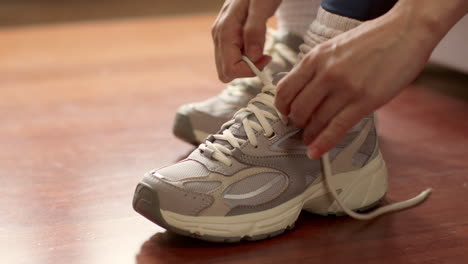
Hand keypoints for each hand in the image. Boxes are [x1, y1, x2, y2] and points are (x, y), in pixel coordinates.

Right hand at [211, 0, 281, 82]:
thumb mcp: (262, 7)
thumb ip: (255, 31)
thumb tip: (253, 56)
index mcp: (225, 31)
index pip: (230, 69)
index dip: (249, 69)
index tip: (266, 57)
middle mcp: (219, 36)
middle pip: (225, 72)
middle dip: (246, 70)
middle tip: (264, 56)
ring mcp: (221, 37)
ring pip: (228, 67)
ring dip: (247, 65)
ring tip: (262, 48)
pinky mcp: (227, 38)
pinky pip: (232, 58)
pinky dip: (246, 58)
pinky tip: (257, 45)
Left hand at [275, 5, 441, 158]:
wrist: (406, 31)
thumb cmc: (371, 39)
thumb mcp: (333, 47)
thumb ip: (316, 68)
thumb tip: (303, 92)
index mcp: (315, 58)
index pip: (284, 90)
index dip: (281, 108)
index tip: (285, 114)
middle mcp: (326, 73)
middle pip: (298, 110)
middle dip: (297, 123)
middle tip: (301, 127)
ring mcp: (345, 88)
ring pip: (316, 121)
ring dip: (310, 135)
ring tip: (309, 140)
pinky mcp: (364, 101)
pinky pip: (337, 128)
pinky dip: (323, 143)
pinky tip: (315, 152)